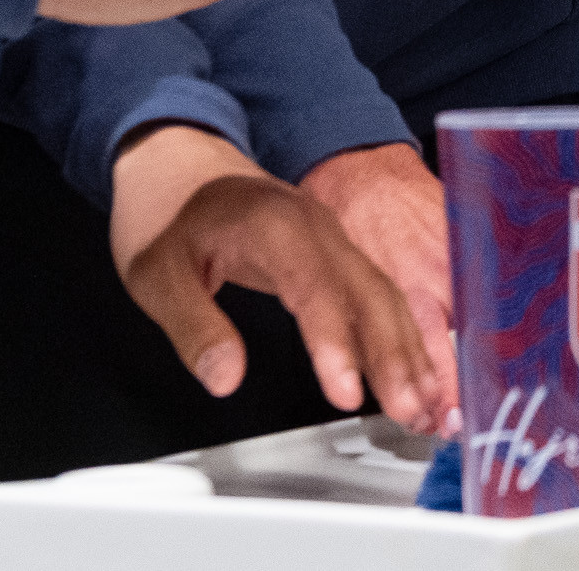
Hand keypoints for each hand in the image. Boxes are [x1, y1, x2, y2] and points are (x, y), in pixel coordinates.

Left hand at [109, 123, 438, 430]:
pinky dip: (399, 338)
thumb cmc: (168, 216)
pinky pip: (378, 296)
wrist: (180, 166)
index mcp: (274, 226)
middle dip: (392, 355)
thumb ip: (195, 327)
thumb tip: (225, 379)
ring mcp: (333, 240)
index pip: (315, 287)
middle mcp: (317, 229)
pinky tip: (411, 375)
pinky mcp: (338, 255)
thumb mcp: (157, 274)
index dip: (334, 343)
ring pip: (383, 296)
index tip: (344, 392)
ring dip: (406, 351)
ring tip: (421, 406)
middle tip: (406, 412)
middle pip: (368, 292)